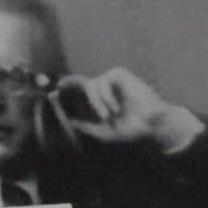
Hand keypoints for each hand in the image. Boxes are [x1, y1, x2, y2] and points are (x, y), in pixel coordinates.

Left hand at [57, 68, 203, 153]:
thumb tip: (69, 122)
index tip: (56, 87)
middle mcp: (103, 87)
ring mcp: (111, 80)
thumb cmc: (130, 130)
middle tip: (91, 108)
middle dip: (79, 93)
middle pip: (82, 83)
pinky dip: (107, 97)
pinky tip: (118, 106)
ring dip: (99, 104)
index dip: (67, 86)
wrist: (151, 124)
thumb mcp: (104, 132)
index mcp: (98, 99)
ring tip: (111, 115)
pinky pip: (103, 82)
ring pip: (92, 86)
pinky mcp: (119, 74)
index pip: (79, 88)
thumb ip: (86, 128)